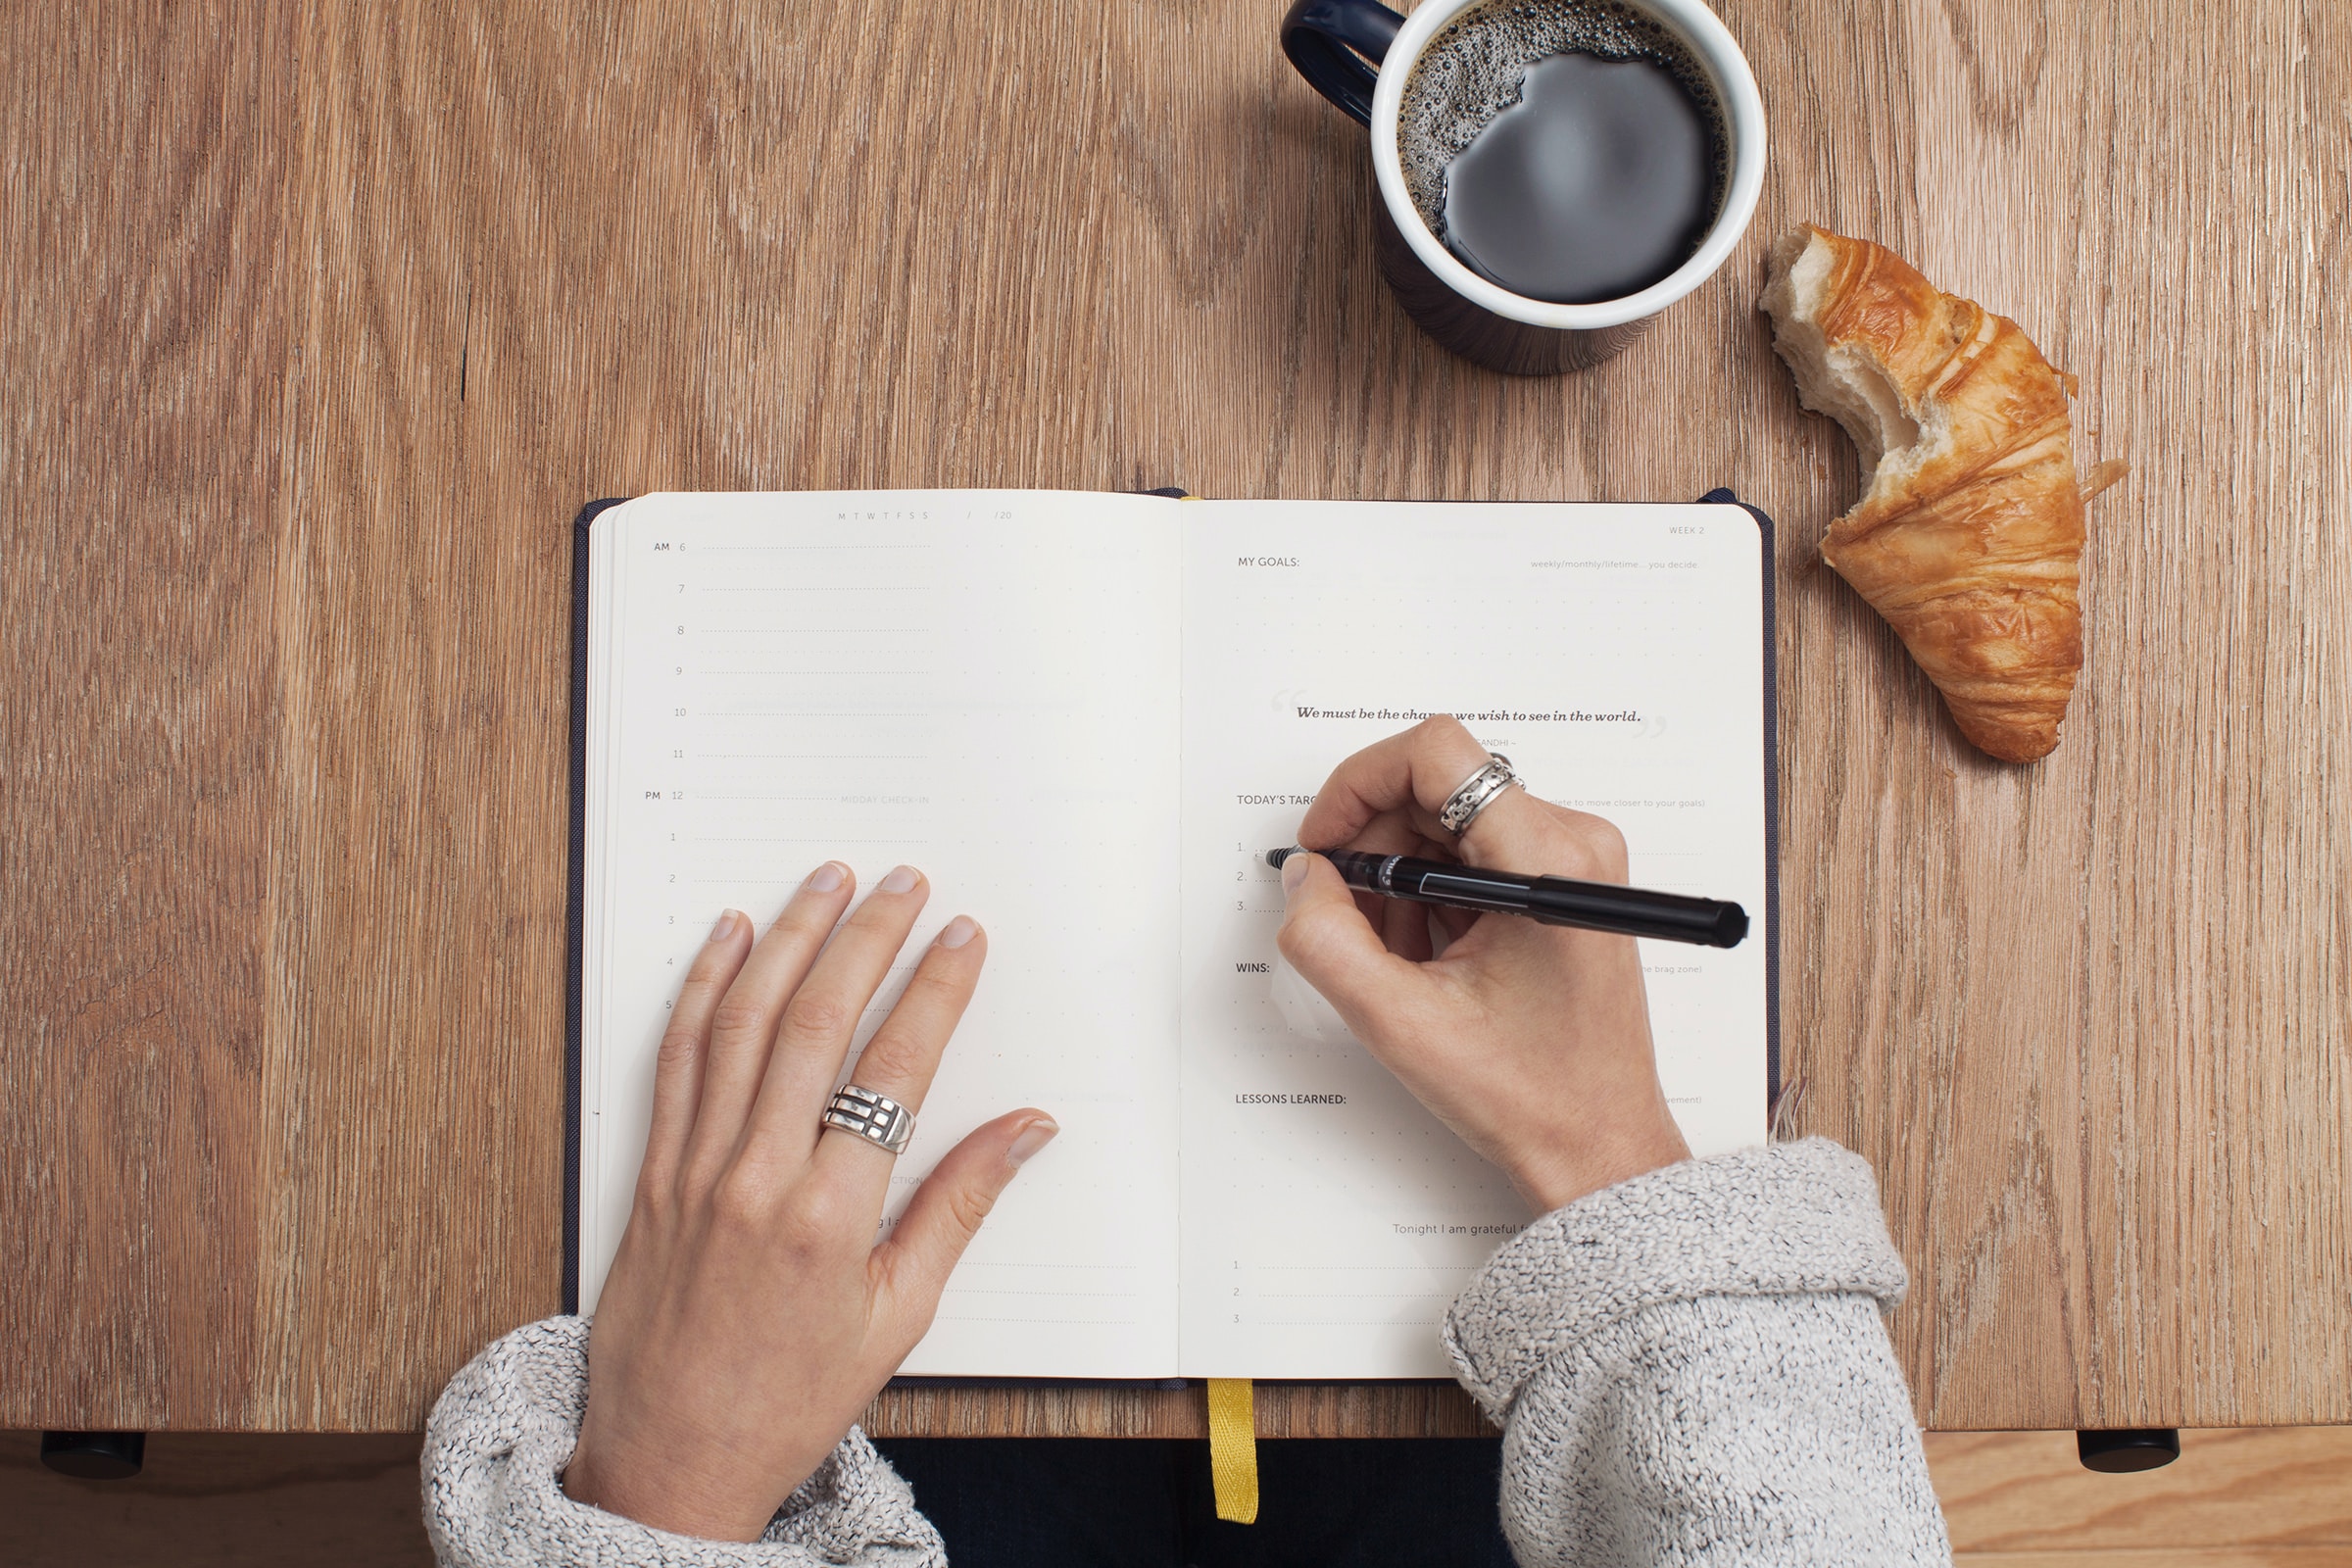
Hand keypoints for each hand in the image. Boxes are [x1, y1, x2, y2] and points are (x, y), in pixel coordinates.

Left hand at [562, 863, 1057, 1540]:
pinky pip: (677, 1058)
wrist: (671, 1459)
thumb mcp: (899, 1316)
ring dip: (788, 939)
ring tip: (826, 883)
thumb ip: (960, 1207)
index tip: (961, 939)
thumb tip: (1027, 1130)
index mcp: (830, 1219)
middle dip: (866, 940)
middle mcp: (757, 1179)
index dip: (933, 992)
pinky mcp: (652, 1172)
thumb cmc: (790, 1398)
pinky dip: (703, 988)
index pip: (894, 1071)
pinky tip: (729, 938)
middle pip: (816, 1024)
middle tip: (903, 884)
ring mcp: (695, 1169)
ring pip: (743, 1024)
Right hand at [1280, 717, 1688, 1211]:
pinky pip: (1473, 854)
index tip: (1327, 841)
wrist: (1597, 1146)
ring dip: (1402, 878)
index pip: (1436, 754)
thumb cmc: (1533, 1095)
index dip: (1359, 785)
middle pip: (1437, 787)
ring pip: (1449, 822)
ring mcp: (1572, 862)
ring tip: (1398, 956)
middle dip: (1376, 846)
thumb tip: (1305, 877)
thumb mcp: (1400, 1023)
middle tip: (1348, 917)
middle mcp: (1572, 843)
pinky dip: (1431, 896)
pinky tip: (1428, 959)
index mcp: (1546, 860)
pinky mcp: (1564, 884)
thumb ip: (1328, 939)